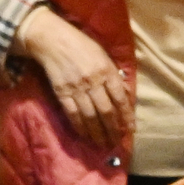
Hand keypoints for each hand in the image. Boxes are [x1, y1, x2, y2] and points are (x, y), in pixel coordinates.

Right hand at [15, 7, 131, 154]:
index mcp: (106, 71)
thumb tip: (126, 96)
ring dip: (97, 133)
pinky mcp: (61, 92)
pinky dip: (80, 127)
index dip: (126, 116)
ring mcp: (76, 88)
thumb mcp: (104, 56)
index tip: (130, 129)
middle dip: (112, 129)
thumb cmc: (82, 46)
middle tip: (116, 142)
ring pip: (90, 116)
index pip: (120, 98)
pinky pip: (72, 114)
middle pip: (106, 111)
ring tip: (103, 144)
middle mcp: (93, 81)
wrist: (52, 40)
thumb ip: (115, 76)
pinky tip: (86, 136)